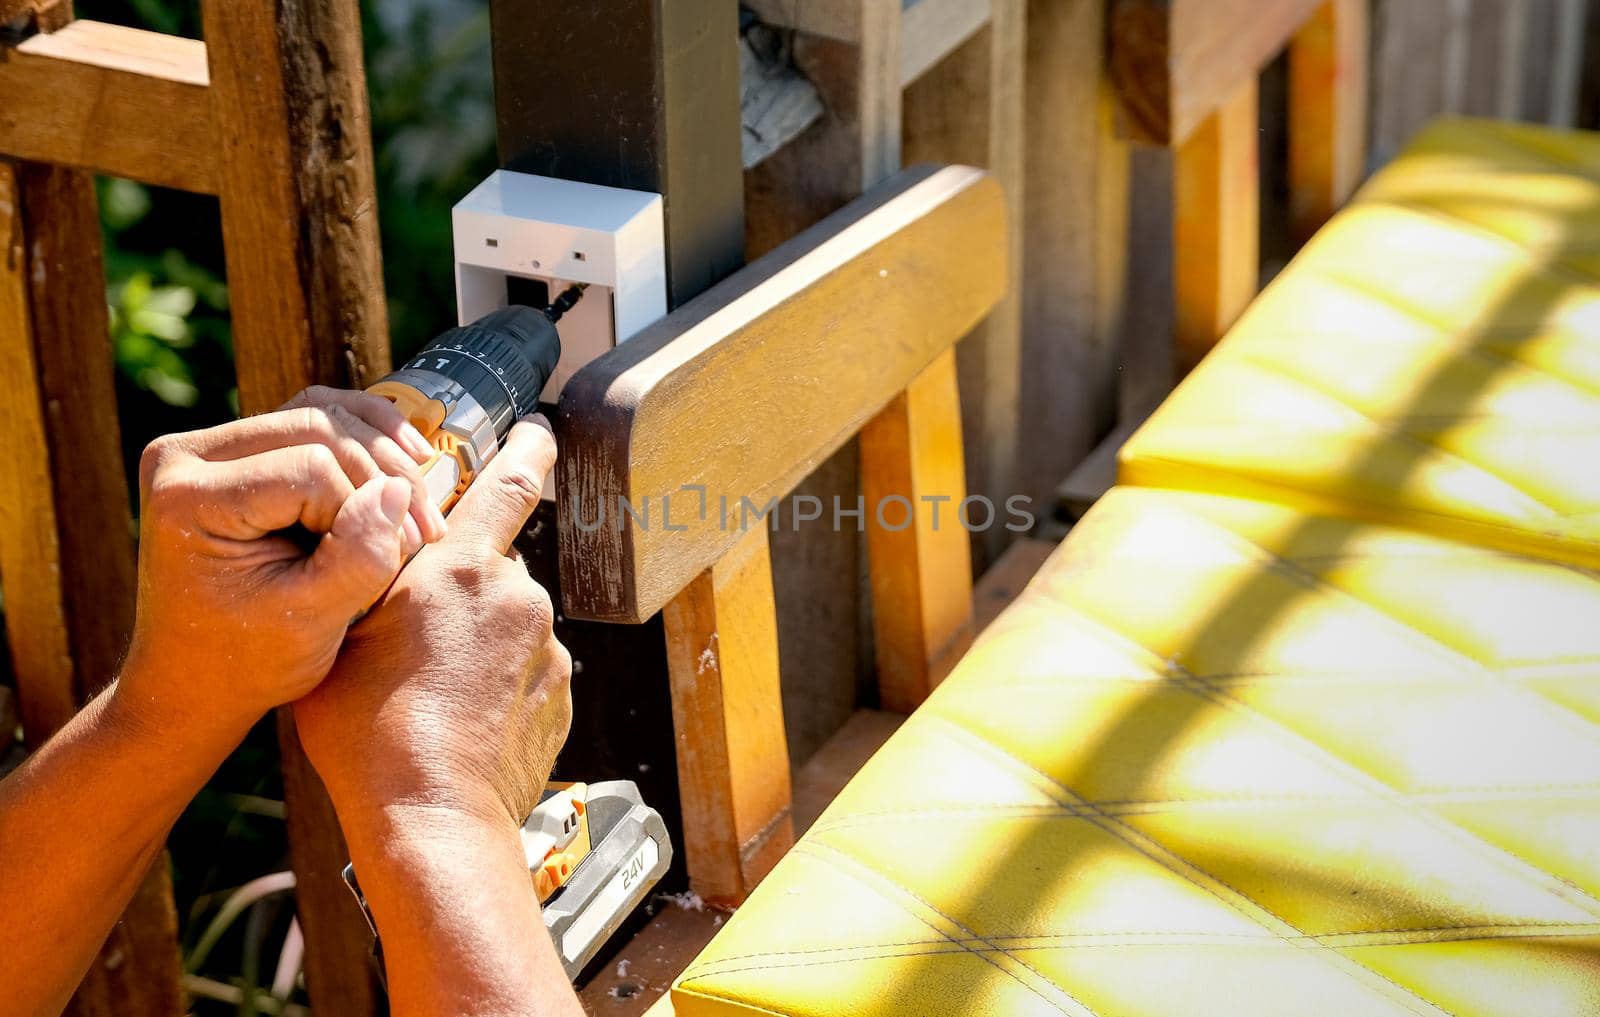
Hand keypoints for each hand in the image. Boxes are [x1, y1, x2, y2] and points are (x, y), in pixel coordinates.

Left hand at [121, 387, 448, 732]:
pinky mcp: (235, 451)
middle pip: (316, 428)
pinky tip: (409, 454)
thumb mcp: (310, 622)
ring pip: (319, 412)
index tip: (386, 565)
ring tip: (423, 498)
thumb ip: (357, 557)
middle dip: (382, 477)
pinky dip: (364, 434)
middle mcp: (183, 456)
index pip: (309, 470)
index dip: (363, 512)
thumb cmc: (246, 661)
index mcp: (187, 497)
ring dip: (382, 451)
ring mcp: (206, 447)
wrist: (195, 681)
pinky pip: (310, 416)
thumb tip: (397, 490)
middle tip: (425, 530)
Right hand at [294, 416, 572, 829]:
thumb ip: (374, 568)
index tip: (537, 429)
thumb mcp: (342, 633)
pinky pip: (529, 670)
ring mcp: (549, 647)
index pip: (510, 482)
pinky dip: (502, 682)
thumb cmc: (369, 731)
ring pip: (510, 623)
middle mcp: (519, 596)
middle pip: (494, 568)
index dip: (527, 447)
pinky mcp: (564, 694)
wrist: (431, 818)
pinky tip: (463, 718)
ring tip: (433, 693)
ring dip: (480, 640)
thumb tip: (394, 530)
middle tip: (419, 638)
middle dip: (463, 588)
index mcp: (463, 567)